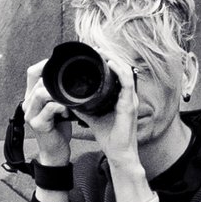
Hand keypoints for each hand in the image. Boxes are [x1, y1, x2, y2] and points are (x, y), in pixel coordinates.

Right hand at [18, 62, 75, 169]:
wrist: (56, 152)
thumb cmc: (59, 128)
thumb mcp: (58, 106)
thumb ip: (58, 92)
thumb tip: (73, 76)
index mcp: (31, 96)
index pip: (32, 72)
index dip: (45, 65)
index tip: (60, 67)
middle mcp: (27, 104)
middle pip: (38, 81)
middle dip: (56, 83)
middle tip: (70, 90)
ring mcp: (30, 114)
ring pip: (41, 93)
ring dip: (58, 95)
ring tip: (68, 103)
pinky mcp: (37, 124)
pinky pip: (50, 108)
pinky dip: (61, 107)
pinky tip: (67, 113)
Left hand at [76, 31, 143, 176]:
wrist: (118, 153)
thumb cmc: (110, 137)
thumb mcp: (92, 117)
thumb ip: (83, 107)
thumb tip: (69, 99)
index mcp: (121, 96)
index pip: (117, 72)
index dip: (108, 60)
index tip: (95, 52)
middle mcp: (128, 95)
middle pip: (122, 67)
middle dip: (110, 54)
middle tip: (96, 47)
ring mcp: (131, 99)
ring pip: (125, 70)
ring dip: (113, 58)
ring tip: (101, 51)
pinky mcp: (130, 105)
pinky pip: (126, 82)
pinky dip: (118, 70)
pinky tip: (110, 62)